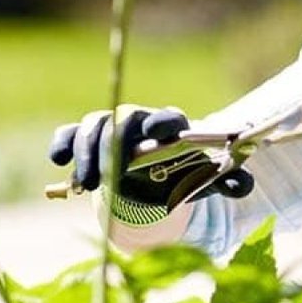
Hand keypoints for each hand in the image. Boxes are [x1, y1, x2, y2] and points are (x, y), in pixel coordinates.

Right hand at [47, 105, 254, 206]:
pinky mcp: (87, 140)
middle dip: (113, 146)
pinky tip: (58, 161)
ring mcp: (111, 128)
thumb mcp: (207, 181)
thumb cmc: (183, 175)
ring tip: (84, 185)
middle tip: (105, 179)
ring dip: (86, 152)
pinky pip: (69, 133)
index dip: (163, 123)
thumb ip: (229, 182)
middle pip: (124, 121)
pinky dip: (62, 143)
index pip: (167, 118)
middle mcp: (139, 122)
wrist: (156, 178)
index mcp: (171, 127)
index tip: (159, 133)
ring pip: (94, 125)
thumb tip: (243, 184)